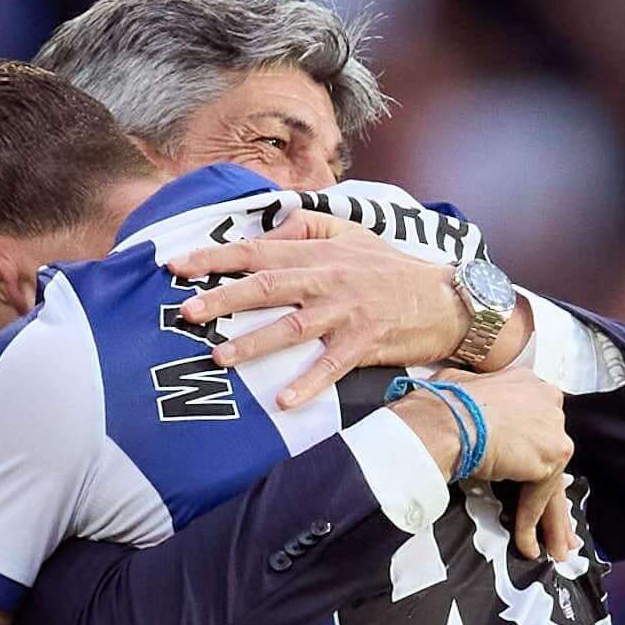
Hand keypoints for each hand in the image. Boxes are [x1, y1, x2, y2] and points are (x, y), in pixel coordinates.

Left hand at [166, 222, 499, 407]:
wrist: (447, 300)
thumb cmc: (395, 270)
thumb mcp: (355, 234)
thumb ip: (311, 225)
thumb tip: (272, 223)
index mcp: (318, 252)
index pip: (257, 250)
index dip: (214, 257)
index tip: (176, 266)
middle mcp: (326, 279)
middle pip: (265, 286)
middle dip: (222, 298)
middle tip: (185, 312)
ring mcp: (345, 313)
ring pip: (290, 327)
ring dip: (252, 343)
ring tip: (219, 357)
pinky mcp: (364, 344)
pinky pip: (330, 366)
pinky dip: (307, 383)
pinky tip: (283, 401)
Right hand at [455, 368, 578, 570]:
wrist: (443, 421)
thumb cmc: (440, 405)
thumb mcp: (460, 387)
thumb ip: (478, 398)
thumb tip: (464, 400)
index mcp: (528, 385)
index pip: (538, 429)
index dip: (536, 456)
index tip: (535, 476)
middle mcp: (548, 403)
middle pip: (551, 457)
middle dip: (555, 497)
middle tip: (561, 528)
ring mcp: (553, 429)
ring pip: (553, 482)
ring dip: (551, 520)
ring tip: (553, 549)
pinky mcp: (551, 457)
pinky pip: (540, 497)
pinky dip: (530, 521)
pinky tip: (527, 544)